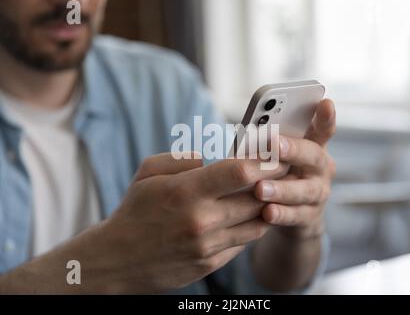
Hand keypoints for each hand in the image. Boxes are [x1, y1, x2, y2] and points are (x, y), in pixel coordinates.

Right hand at [97, 152, 288, 292]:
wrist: (118, 260)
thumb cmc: (134, 211)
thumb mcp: (147, 173)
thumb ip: (182, 159)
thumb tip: (210, 158)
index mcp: (185, 192)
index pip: (240, 172)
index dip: (264, 159)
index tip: (276, 151)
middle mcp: (201, 220)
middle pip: (256, 197)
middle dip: (276, 180)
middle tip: (286, 167)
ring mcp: (208, 245)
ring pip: (257, 222)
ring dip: (269, 204)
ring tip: (273, 190)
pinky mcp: (211, 263)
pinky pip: (244, 242)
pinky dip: (253, 226)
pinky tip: (252, 214)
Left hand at [253, 99, 336, 238]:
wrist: (293, 216)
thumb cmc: (280, 175)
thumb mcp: (279, 158)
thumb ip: (270, 146)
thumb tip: (245, 136)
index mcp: (313, 146)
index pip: (323, 128)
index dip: (326, 117)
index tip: (325, 103)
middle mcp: (321, 168)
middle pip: (313, 155)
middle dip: (294, 149)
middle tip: (274, 145)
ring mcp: (318, 193)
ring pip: (304, 190)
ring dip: (282, 188)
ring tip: (260, 189)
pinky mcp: (310, 217)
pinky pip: (296, 215)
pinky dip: (282, 214)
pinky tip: (267, 213)